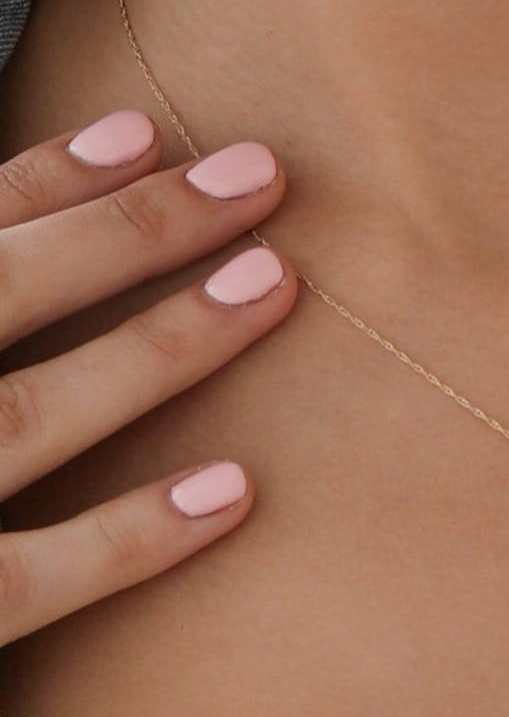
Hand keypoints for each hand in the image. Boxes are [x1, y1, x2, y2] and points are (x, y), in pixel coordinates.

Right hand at [0, 109, 296, 644]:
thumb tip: (25, 225)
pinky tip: (233, 490)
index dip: (45, 179)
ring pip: (26, 419)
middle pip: (3, 294)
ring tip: (273, 282)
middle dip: (136, 231)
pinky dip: (125, 539)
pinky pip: (22, 583)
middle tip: (263, 177)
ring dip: (157, 348)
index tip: (149, 133)